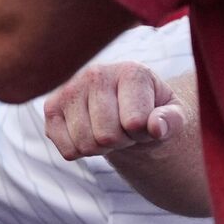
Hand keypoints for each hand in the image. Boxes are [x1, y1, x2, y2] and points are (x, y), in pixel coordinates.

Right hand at [42, 61, 184, 159]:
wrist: (126, 107)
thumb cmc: (152, 110)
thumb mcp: (174, 114)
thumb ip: (172, 120)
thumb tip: (156, 127)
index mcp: (130, 71)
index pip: (135, 123)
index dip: (144, 134)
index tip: (145, 123)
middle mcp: (95, 73)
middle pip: (107, 136)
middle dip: (121, 142)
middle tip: (125, 130)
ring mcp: (68, 89)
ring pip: (85, 144)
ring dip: (101, 148)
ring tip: (108, 130)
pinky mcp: (50, 107)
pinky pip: (66, 150)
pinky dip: (81, 152)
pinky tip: (89, 133)